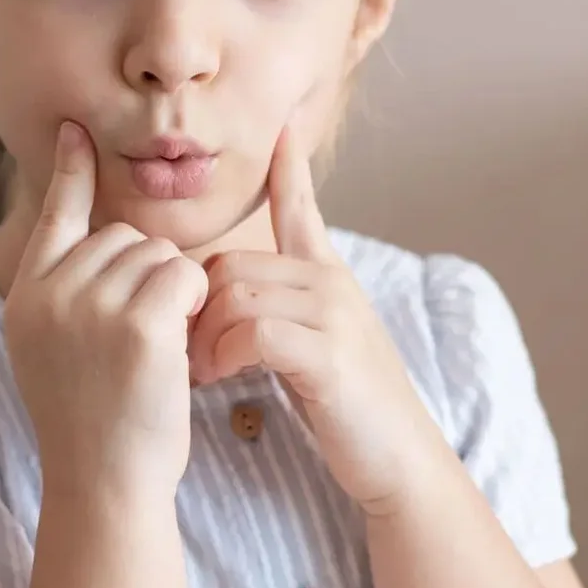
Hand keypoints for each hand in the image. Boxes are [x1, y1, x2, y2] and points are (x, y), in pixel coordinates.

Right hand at [4, 122, 209, 507]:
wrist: (104, 484)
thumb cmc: (93, 425)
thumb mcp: (54, 351)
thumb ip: (66, 295)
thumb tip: (99, 244)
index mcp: (27, 296)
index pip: (54, 215)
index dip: (70, 173)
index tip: (75, 131)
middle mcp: (51, 292)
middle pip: (126, 237)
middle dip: (149, 278)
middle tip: (140, 343)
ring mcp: (92, 305)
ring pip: (160, 256)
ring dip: (176, 296)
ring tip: (155, 354)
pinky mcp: (140, 324)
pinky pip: (186, 277)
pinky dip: (195, 307)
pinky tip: (180, 347)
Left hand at [189, 125, 445, 511]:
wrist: (398, 459)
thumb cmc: (348, 407)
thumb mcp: (316, 344)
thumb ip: (282, 311)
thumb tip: (230, 300)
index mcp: (327, 277)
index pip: (302, 208)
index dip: (289, 170)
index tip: (281, 127)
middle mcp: (332, 284)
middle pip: (231, 265)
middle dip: (197, 309)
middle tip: (189, 354)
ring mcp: (333, 316)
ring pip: (235, 295)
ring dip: (204, 337)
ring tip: (204, 373)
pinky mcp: (327, 354)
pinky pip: (253, 332)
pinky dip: (224, 355)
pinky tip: (220, 380)